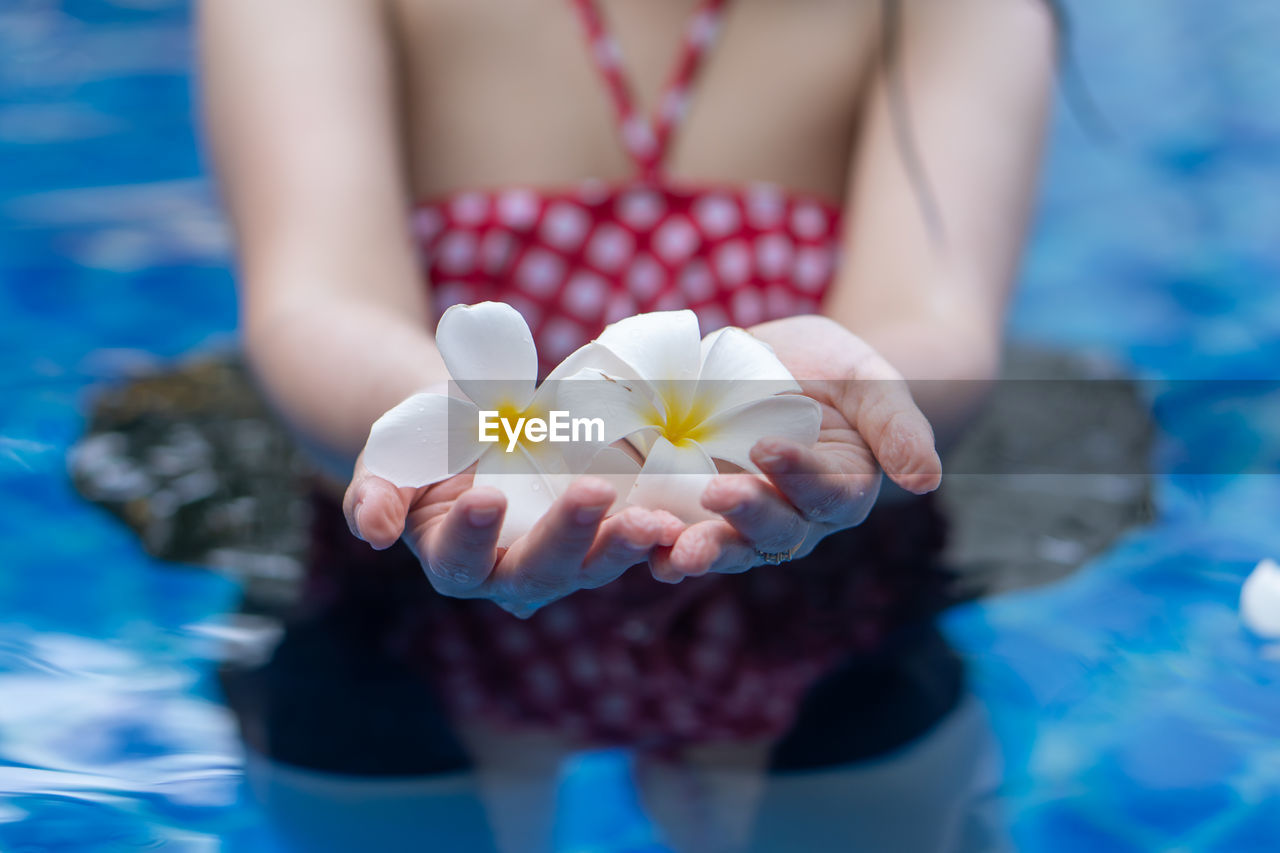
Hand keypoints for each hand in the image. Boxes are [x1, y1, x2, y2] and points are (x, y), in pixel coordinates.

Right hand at [344, 456, 683, 616]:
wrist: (473, 423)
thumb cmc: (424, 442)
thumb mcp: (389, 458)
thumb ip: (376, 494)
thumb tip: (371, 532)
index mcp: (454, 560)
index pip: (459, 559)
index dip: (470, 535)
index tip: (485, 496)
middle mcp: (510, 573)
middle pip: (538, 571)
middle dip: (567, 536)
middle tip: (592, 495)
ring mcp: (564, 560)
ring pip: (593, 566)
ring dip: (623, 546)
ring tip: (651, 521)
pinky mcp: (603, 535)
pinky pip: (632, 544)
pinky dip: (657, 535)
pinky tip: (680, 519)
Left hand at [647, 315, 942, 581]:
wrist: (785, 365)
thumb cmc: (839, 372)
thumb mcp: (874, 383)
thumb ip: (899, 429)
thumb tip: (927, 482)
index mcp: (842, 489)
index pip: (828, 492)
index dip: (800, 475)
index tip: (769, 449)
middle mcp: (794, 515)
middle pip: (775, 531)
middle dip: (745, 518)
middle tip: (715, 496)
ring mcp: (744, 518)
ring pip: (727, 545)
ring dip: (701, 551)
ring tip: (673, 553)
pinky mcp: (697, 510)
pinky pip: (682, 533)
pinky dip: (660, 543)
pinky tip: (637, 543)